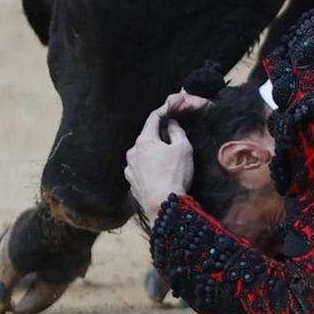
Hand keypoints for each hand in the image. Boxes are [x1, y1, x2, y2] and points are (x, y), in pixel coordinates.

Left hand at [125, 91, 207, 221]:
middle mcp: (132, 153)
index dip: (163, 111)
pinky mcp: (131, 183)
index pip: (152, 119)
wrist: (163, 205)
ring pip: (143, 154)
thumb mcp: (183, 148)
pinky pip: (140, 169)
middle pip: (147, 137)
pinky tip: (160, 174)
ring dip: (153, 153)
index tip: (171, 107)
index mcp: (144, 141)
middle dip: (159, 135)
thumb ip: (177, 132)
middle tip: (174, 137)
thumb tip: (171, 123)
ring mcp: (130, 169)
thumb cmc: (175, 174)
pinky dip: (149, 167)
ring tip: (168, 160)